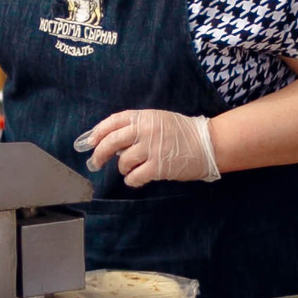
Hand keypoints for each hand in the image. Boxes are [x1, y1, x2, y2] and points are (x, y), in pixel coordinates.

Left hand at [75, 109, 219, 186]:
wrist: (208, 143)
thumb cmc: (183, 132)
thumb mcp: (158, 119)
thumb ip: (137, 126)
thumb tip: (112, 140)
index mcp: (144, 117)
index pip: (112, 122)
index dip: (98, 132)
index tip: (90, 142)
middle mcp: (145, 131)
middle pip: (111, 142)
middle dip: (99, 154)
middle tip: (95, 163)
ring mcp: (151, 149)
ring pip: (122, 162)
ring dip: (123, 168)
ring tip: (131, 169)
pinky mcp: (158, 167)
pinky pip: (134, 176)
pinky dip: (132, 180)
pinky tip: (137, 179)